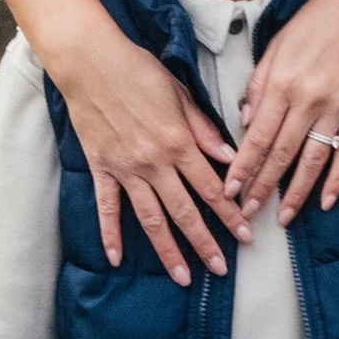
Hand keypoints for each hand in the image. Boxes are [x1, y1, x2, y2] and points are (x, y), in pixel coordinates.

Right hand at [44, 13, 250, 283]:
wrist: (91, 61)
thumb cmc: (138, 70)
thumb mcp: (179, 92)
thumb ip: (203, 128)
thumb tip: (230, 157)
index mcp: (178, 142)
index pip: (211, 187)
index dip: (231, 214)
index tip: (247, 236)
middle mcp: (155, 162)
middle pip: (185, 211)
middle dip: (206, 243)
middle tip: (221, 269)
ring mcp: (126, 169)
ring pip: (151, 219)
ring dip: (168, 250)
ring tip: (183, 277)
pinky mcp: (102, 168)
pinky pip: (107, 208)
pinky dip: (110, 234)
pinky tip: (116, 259)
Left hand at [230, 0, 338, 221]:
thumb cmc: (313, 24)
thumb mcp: (275, 46)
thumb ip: (259, 85)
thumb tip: (246, 122)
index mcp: (282, 84)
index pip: (258, 136)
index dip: (243, 167)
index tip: (230, 191)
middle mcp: (307, 101)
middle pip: (281, 155)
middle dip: (262, 187)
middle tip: (248, 215)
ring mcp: (335, 110)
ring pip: (312, 161)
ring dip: (296, 193)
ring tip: (282, 217)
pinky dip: (337, 180)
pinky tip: (325, 201)